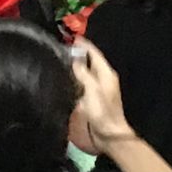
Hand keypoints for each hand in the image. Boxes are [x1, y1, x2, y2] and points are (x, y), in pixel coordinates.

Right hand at [70, 39, 135, 154]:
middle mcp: (104, 78)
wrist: (109, 133)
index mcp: (106, 74)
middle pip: (91, 61)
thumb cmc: (102, 111)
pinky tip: (67, 77)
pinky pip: (84, 80)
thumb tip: (75, 61)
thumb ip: (83, 74)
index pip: (95, 54)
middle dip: (79, 53)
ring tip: (62, 59)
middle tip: (63, 47)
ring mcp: (99, 88)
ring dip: (77, 64)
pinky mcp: (94, 96)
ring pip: (87, 70)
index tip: (72, 38)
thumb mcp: (92, 90)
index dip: (84, 45)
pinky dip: (76, 75)